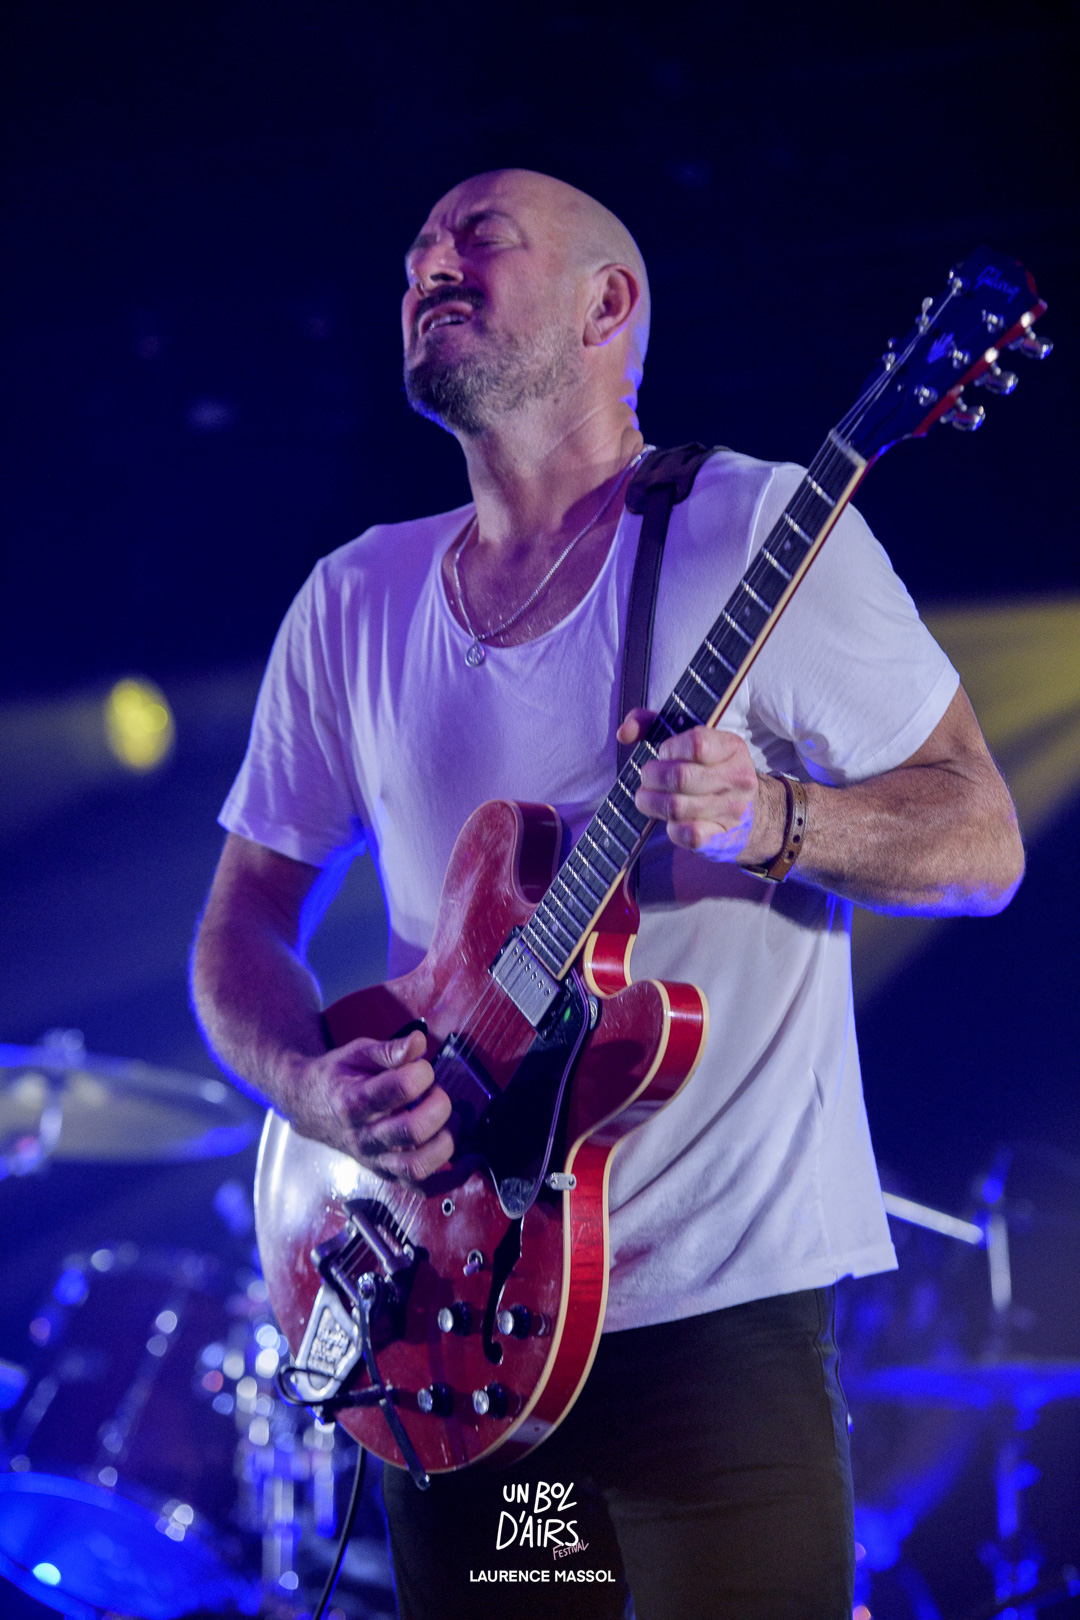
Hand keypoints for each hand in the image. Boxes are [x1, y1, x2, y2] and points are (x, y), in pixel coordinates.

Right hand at [284, 1028, 453, 1180]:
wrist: (309, 1106)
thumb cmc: (338, 1077)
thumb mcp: (357, 1053)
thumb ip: (389, 1050)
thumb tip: (419, 1042)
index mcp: (353, 1102)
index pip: (397, 1089)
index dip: (421, 1073)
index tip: (423, 1066)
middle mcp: (364, 1137)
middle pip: (412, 1132)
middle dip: (439, 1105)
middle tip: (437, 1092)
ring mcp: (376, 1160)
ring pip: (418, 1166)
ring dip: (447, 1141)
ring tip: (450, 1119)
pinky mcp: (387, 1174)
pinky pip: (423, 1188)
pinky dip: (452, 1178)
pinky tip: (469, 1159)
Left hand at [617, 709, 784, 864]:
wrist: (743, 809)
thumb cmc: (705, 768)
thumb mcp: (686, 739)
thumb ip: (651, 725)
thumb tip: (624, 733)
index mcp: (732, 747)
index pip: (697, 744)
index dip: (670, 749)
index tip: (664, 753)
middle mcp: (738, 778)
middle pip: (681, 777)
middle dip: (652, 777)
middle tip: (647, 778)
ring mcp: (732, 809)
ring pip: (677, 807)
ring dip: (652, 803)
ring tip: (648, 798)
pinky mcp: (722, 837)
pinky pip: (688, 835)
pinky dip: (671, 829)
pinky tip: (670, 821)